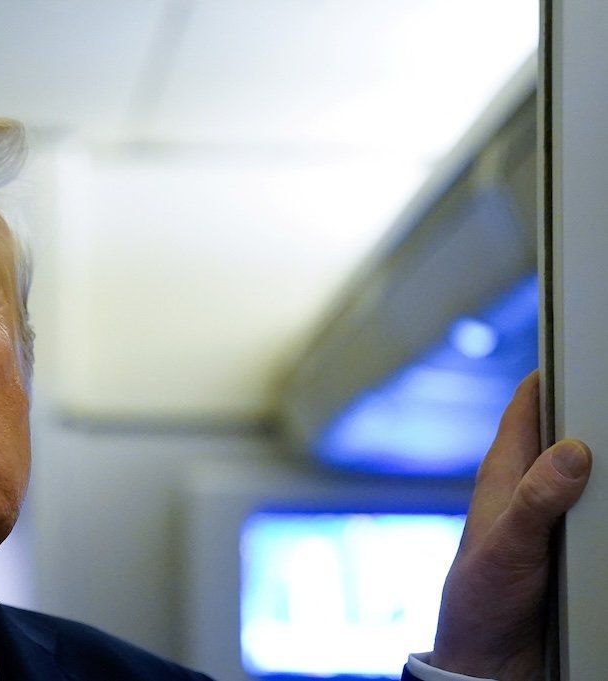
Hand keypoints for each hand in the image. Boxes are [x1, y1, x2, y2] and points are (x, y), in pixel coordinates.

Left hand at [430, 372, 591, 679]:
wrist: (491, 658)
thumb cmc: (481, 599)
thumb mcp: (506, 547)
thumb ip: (536, 501)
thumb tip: (572, 449)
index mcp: (505, 473)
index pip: (529, 404)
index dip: (554, 369)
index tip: (583, 335)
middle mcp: (531, 487)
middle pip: (570, 430)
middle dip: (599, 406)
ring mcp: (556, 515)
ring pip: (592, 470)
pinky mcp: (576, 545)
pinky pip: (604, 510)